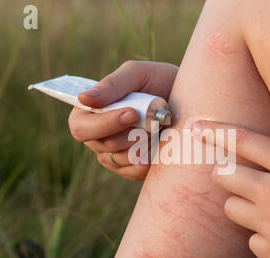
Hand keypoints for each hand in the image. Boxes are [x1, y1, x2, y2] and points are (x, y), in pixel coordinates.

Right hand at [68, 60, 177, 179]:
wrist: (188, 98)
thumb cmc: (158, 81)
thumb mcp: (136, 74)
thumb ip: (111, 85)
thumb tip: (83, 99)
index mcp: (91, 112)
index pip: (80, 128)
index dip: (105, 124)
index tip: (133, 113)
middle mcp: (98, 137)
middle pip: (105, 145)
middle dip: (134, 132)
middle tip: (154, 120)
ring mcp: (114, 155)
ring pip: (122, 159)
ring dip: (146, 142)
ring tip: (159, 127)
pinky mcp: (132, 169)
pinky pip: (137, 171)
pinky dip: (152, 156)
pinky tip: (161, 141)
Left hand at [193, 89, 269, 257]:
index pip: (241, 141)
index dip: (215, 130)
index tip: (195, 125)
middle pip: (223, 175)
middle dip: (222, 169)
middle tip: (231, 170)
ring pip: (230, 208)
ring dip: (239, 202)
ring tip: (259, 202)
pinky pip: (250, 240)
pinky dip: (259, 235)